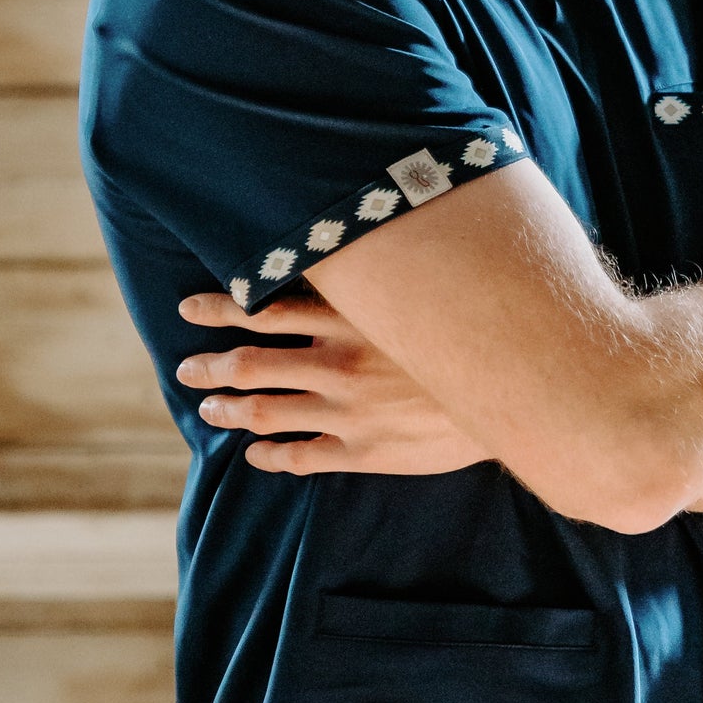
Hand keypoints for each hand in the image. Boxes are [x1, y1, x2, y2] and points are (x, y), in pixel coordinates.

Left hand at [174, 280, 491, 477]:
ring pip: (265, 412)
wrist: (515, 393)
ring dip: (230, 411)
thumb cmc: (471, 330)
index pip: (264, 307)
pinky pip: (299, 456)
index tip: (190, 307)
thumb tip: (348, 246)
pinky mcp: (363, 452)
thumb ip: (380, 276)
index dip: (220, 307)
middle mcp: (337, 363)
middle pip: (250, 364)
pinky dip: (269, 455)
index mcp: (349, 318)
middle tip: (187, 370)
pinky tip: (256, 455)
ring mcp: (346, 411)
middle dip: (211, 368)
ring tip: (209, 409)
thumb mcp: (420, 289)